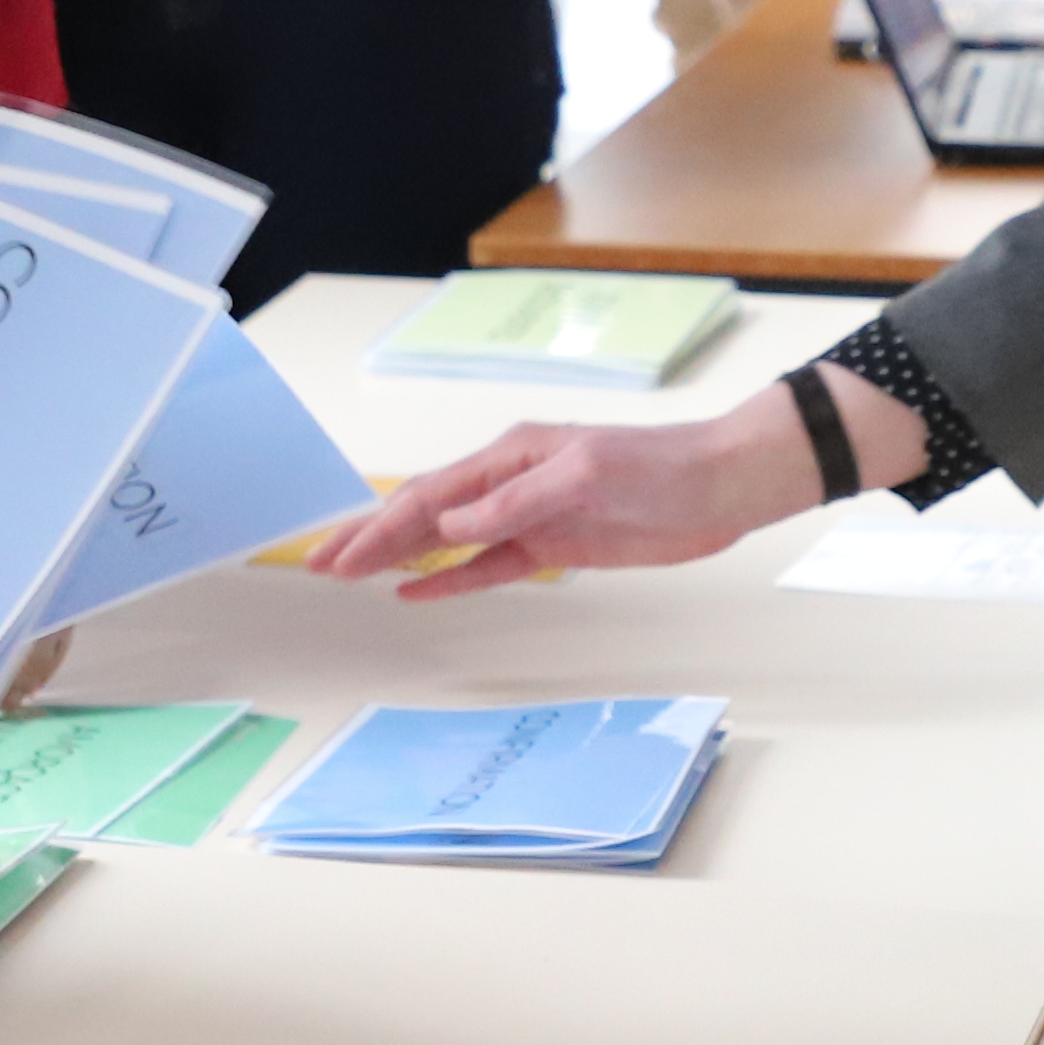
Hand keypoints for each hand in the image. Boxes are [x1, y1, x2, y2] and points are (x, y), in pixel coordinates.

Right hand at [310, 360, 923, 599]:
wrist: (724, 486)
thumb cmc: (664, 468)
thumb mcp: (587, 477)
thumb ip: (516, 501)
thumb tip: (451, 519)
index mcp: (512, 455)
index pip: (430, 494)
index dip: (378, 525)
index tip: (338, 553)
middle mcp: (512, 481)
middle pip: (426, 512)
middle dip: (370, 538)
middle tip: (319, 564)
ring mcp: (532, 514)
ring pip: (449, 539)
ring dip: (400, 556)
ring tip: (351, 575)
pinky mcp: (558, 544)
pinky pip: (490, 564)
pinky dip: (451, 576)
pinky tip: (416, 589)